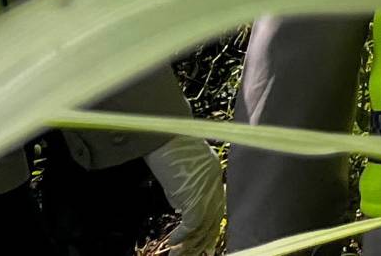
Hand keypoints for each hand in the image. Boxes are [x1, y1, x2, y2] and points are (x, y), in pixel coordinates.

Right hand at [146, 137, 224, 254]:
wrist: (163, 136)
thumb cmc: (167, 148)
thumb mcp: (180, 173)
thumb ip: (185, 190)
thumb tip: (181, 207)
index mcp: (214, 176)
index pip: (217, 207)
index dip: (209, 227)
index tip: (202, 241)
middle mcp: (215, 184)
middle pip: (214, 220)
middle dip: (203, 240)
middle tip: (195, 254)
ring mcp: (207, 190)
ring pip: (205, 226)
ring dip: (191, 244)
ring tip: (177, 255)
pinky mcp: (195, 196)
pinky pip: (193, 224)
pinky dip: (182, 236)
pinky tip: (172, 243)